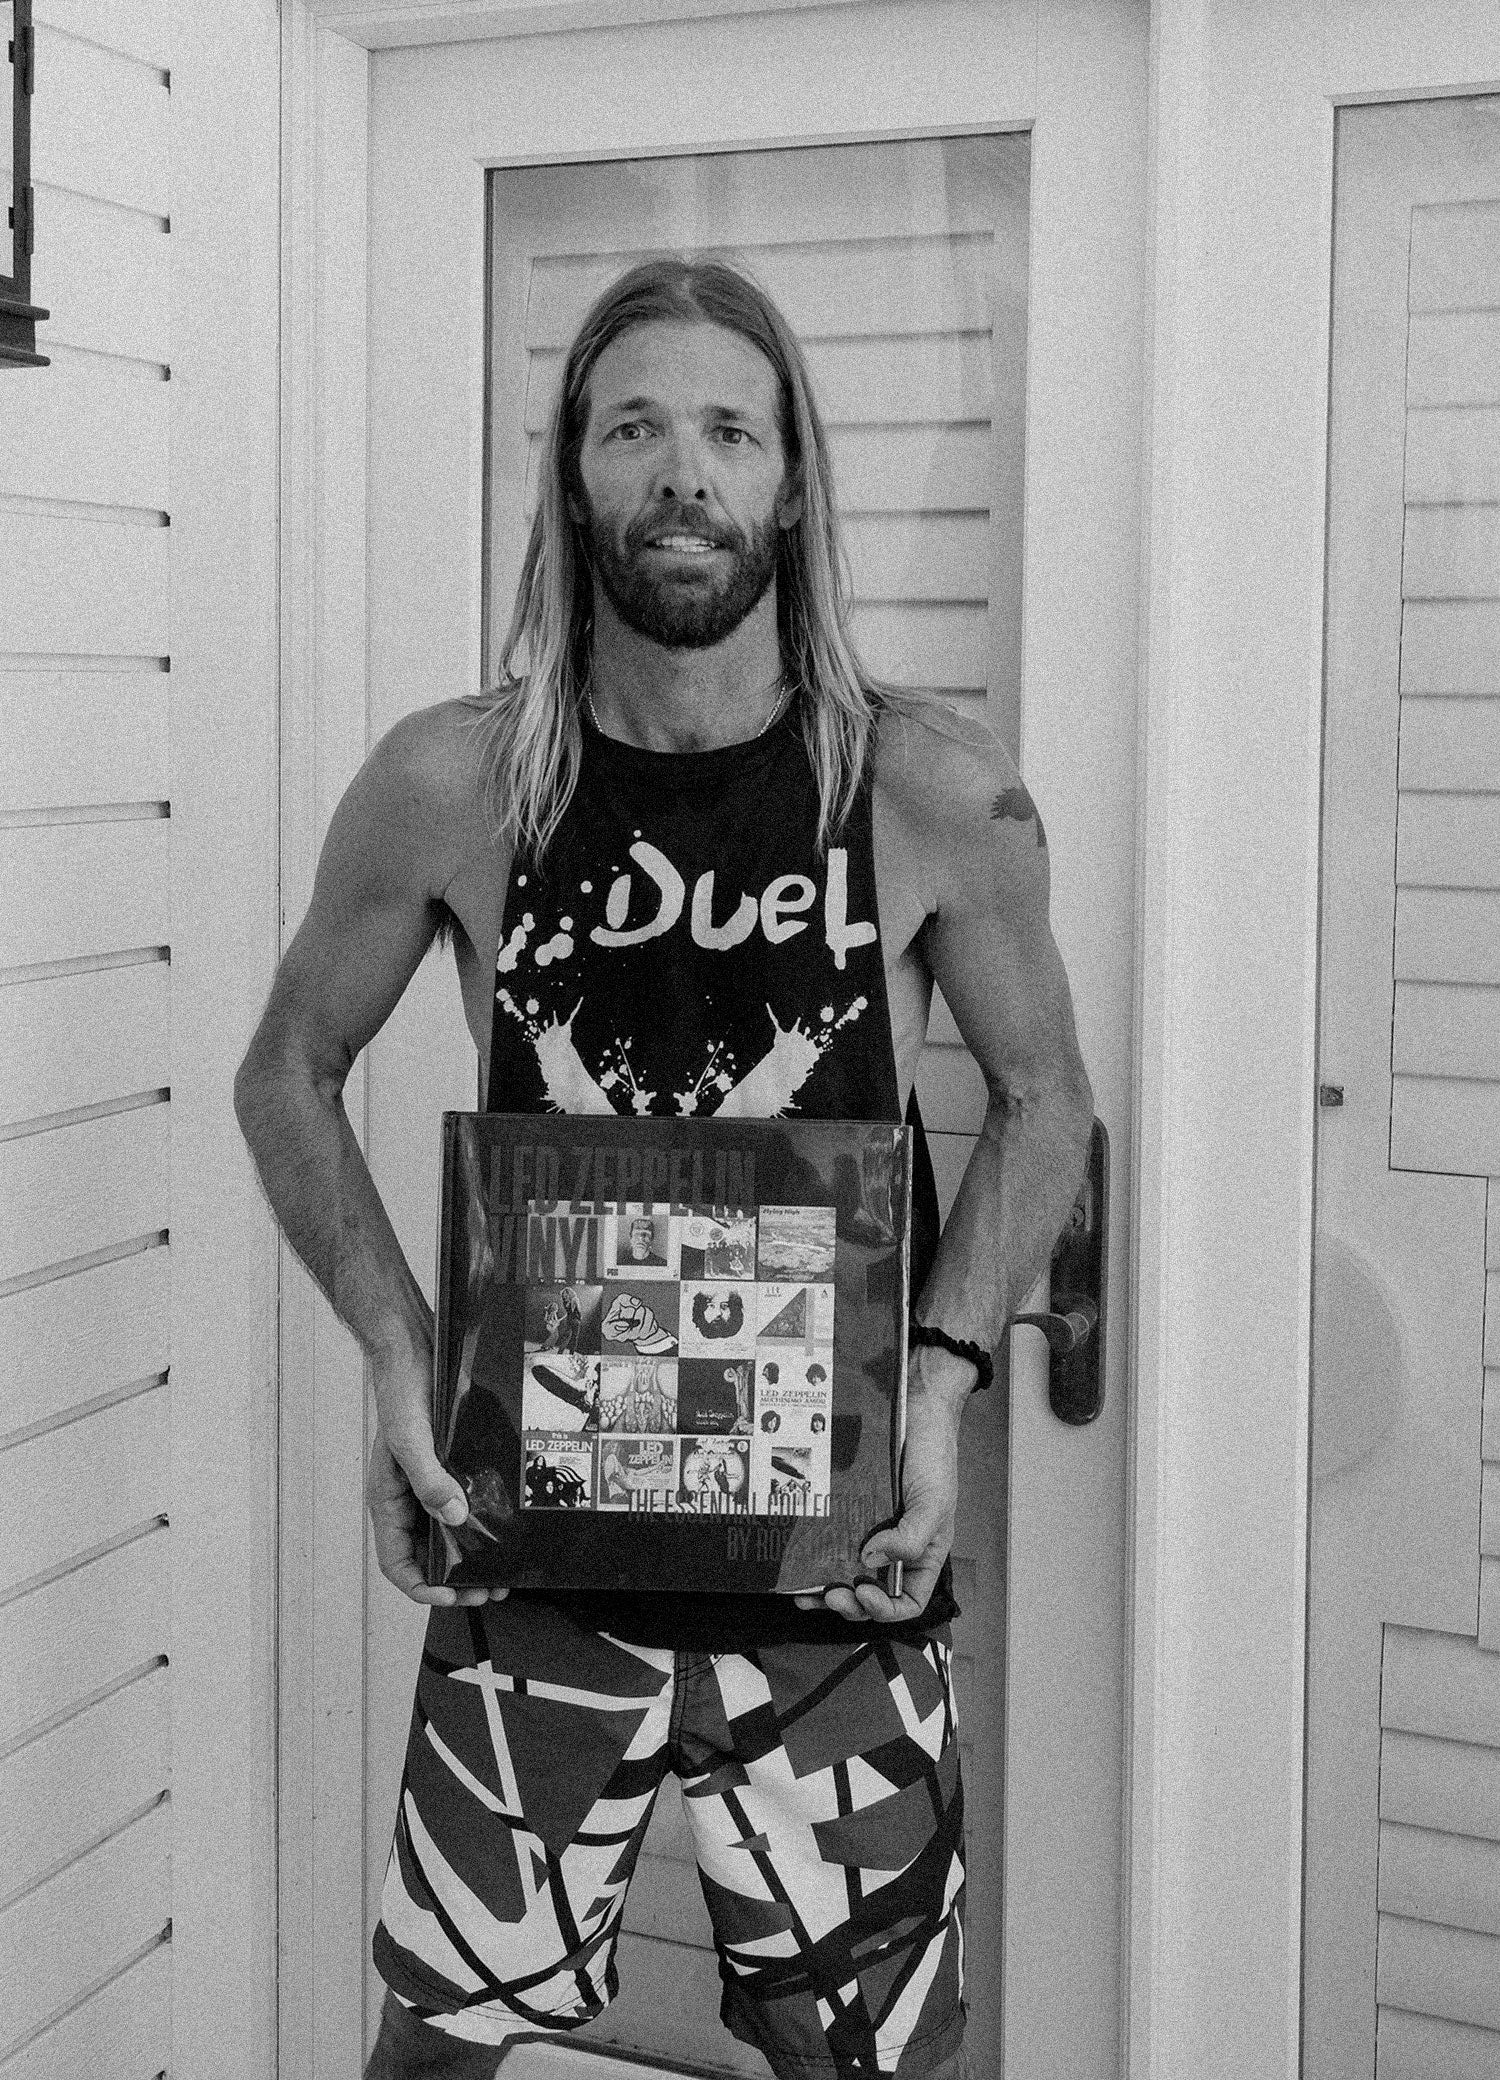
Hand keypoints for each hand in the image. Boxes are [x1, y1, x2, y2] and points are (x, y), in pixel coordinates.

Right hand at [367, 1341, 504, 1607]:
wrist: (412, 1349)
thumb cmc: (400, 1392)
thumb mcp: (411, 1440)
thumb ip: (429, 1480)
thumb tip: (454, 1518)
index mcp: (387, 1499)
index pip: (398, 1561)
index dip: (422, 1586)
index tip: (452, 1596)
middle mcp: (406, 1498)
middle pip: (427, 1556)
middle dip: (456, 1579)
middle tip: (489, 1589)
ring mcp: (427, 1484)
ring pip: (447, 1535)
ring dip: (472, 1556)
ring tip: (502, 1570)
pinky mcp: (447, 1468)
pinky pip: (461, 1505)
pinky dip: (479, 1524)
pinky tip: (503, 1529)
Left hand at [795, 1354, 967, 1623]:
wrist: (915, 1406)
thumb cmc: (934, 1457)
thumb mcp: (934, 1503)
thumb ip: (910, 1538)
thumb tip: (869, 1560)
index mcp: (923, 1554)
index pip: (908, 1602)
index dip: (884, 1608)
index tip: (863, 1591)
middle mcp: (895, 1548)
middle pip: (872, 1594)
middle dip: (850, 1603)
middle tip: (830, 1594)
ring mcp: (870, 1529)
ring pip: (847, 1572)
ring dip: (826, 1589)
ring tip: (804, 1593)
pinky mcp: (848, 1509)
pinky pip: (831, 1539)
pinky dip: (816, 1555)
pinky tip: (798, 1560)